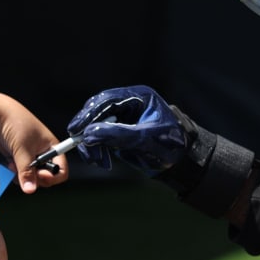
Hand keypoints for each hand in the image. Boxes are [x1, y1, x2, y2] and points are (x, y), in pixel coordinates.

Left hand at [0, 90, 70, 192]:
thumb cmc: (16, 124)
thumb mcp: (23, 149)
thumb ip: (27, 171)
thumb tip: (30, 190)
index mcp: (53, 148)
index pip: (61, 171)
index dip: (52, 177)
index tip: (39, 175)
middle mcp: (45, 153)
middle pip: (47, 177)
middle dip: (35, 177)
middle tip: (23, 171)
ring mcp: (32, 156)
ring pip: (32, 176)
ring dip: (23, 175)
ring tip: (14, 165)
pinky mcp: (20, 158)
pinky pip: (22, 173)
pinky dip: (16, 172)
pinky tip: (10, 164)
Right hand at [66, 85, 190, 173]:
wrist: (183, 162)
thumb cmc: (171, 146)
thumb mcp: (145, 140)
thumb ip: (118, 135)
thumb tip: (87, 134)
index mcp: (139, 97)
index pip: (108, 99)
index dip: (89, 113)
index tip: (76, 129)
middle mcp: (128, 104)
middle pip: (97, 111)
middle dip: (89, 131)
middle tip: (82, 147)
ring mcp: (122, 118)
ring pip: (95, 125)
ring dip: (91, 144)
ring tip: (98, 162)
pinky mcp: (117, 132)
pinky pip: (99, 138)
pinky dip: (96, 150)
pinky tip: (102, 162)